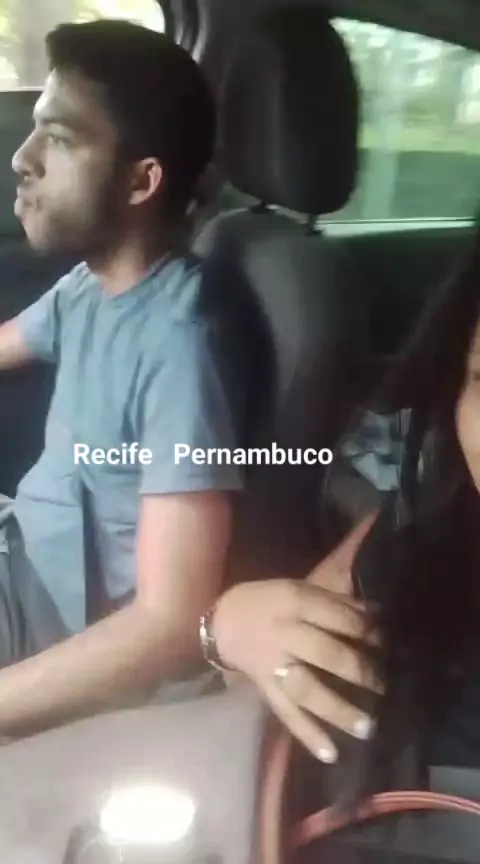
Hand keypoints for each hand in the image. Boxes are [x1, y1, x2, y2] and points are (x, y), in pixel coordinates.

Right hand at [213, 514, 381, 761]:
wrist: (222, 623)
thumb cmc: (268, 601)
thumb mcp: (299, 588)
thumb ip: (335, 602)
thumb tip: (378, 613)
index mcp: (295, 603)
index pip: (338, 618)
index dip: (367, 630)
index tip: (387, 642)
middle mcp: (284, 634)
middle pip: (326, 654)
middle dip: (360, 670)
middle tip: (386, 685)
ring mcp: (274, 666)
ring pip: (309, 690)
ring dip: (340, 710)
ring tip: (369, 727)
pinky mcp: (267, 690)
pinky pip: (288, 715)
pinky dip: (308, 735)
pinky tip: (332, 754)